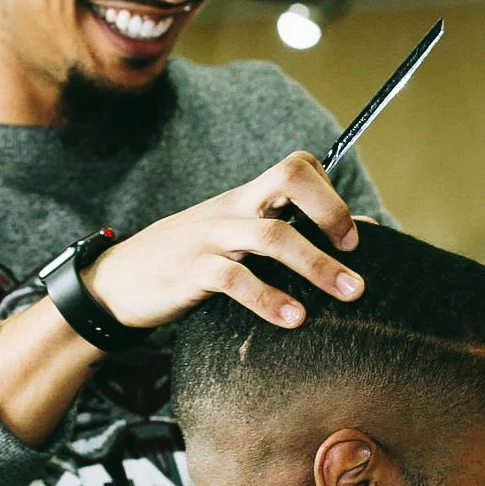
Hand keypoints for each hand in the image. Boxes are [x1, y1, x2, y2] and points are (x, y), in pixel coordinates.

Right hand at [82, 151, 364, 330]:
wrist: (119, 281)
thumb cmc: (191, 260)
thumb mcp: (238, 241)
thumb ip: (291, 234)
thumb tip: (365, 231)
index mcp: (247, 199)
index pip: (297, 166)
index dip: (330, 194)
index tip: (353, 236)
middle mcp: (234, 209)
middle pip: (288, 179)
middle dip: (330, 210)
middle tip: (355, 252)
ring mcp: (211, 237)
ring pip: (271, 235)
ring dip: (316, 265)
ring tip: (349, 294)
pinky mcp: (191, 271)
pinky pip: (235, 279)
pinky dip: (269, 299)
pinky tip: (294, 319)